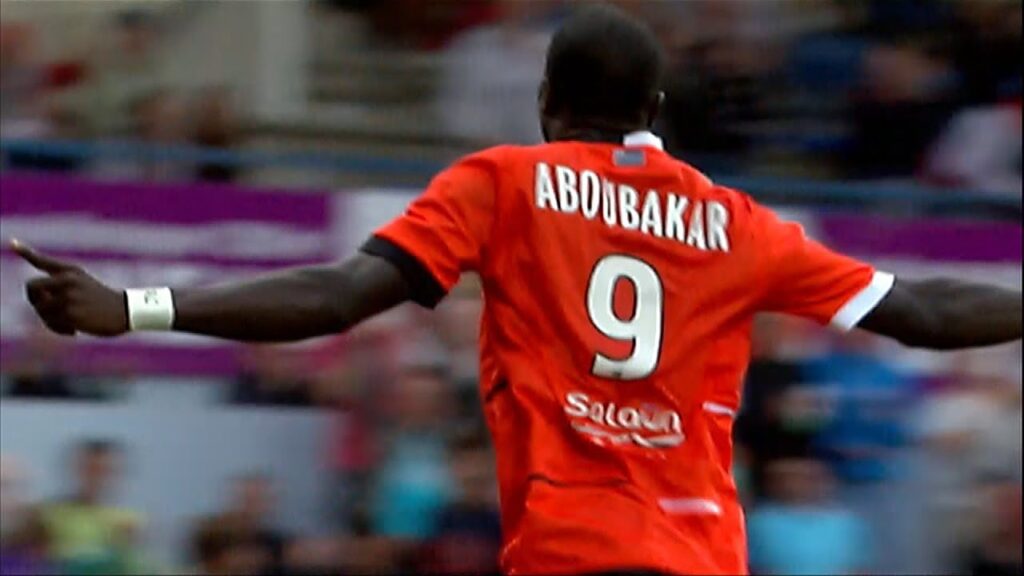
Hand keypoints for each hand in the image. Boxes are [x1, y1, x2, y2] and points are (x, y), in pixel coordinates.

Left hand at [12, 239, 127, 336]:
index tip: (12, 243)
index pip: (43, 260)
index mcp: (71, 270)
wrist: (126, 311)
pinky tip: (73, 332)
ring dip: (49, 319)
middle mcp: (67, 280)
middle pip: (31, 287)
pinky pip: (51, 323)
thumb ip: (60, 286)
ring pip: (39, 309)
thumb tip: (36, 298)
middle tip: (46, 310)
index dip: (26, 252)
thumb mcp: (85, 284)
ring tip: (65, 323)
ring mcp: (68, 296)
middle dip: (34, 300)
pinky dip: (58, 329)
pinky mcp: (70, 314)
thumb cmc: (104, 301)